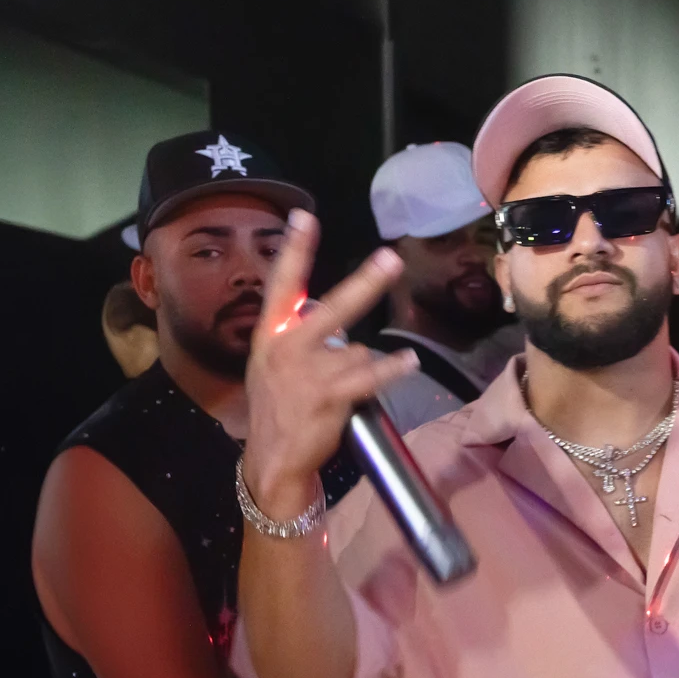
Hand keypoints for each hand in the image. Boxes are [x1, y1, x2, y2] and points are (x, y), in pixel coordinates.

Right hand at [244, 210, 417, 516]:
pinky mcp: (331, 395)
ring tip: (342, 388)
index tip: (304, 218)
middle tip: (391, 258)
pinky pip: (372, 374)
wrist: (272, 459)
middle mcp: (287, 347)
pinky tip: (408, 361)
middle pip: (335, 307)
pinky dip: (392, 369)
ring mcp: (309, 372)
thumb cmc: (277, 408)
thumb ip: (297, 336)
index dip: (295, 251)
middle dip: (366, 283)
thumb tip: (335, 315)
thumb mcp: (271, 364)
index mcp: (271, 334)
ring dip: (360, 366)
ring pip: (358, 350)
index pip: (282, 285)